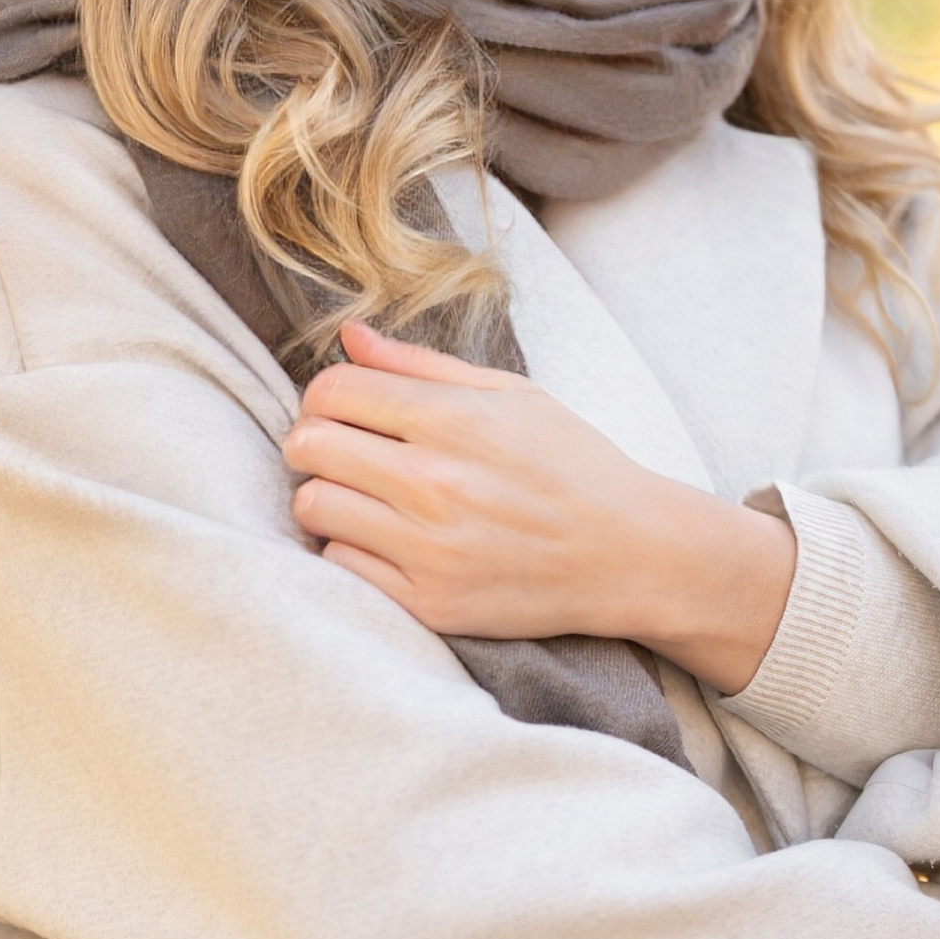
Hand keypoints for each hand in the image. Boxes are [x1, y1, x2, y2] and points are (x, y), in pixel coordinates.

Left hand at [283, 322, 796, 694]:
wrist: (631, 554)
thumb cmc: (573, 465)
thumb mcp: (511, 395)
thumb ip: (422, 365)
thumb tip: (349, 337)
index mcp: (454, 419)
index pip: (332, 391)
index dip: (323, 396)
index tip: (342, 410)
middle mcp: (435, 481)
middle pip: (308, 446)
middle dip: (312, 443)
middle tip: (340, 454)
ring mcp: (430, 547)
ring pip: (313, 508)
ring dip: (325, 498)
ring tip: (360, 498)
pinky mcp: (431, 601)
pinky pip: (341, 566)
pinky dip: (351, 549)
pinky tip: (384, 541)